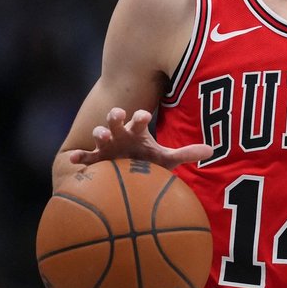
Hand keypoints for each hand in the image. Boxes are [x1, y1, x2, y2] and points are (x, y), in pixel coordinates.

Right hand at [68, 108, 212, 170]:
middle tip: (118, 113)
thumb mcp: (165, 158)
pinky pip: (84, 157)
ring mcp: (106, 145)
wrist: (126, 174)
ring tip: (102, 135)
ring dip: (100, 132)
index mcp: (136, 131)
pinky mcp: (95, 159)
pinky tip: (75, 159)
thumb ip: (185, 153)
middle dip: (116, 114)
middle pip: (116, 118)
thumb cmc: (146, 162)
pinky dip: (79, 157)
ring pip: (99, 133)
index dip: (140, 116)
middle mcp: (120, 134)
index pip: (139, 118)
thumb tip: (212, 150)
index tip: (145, 115)